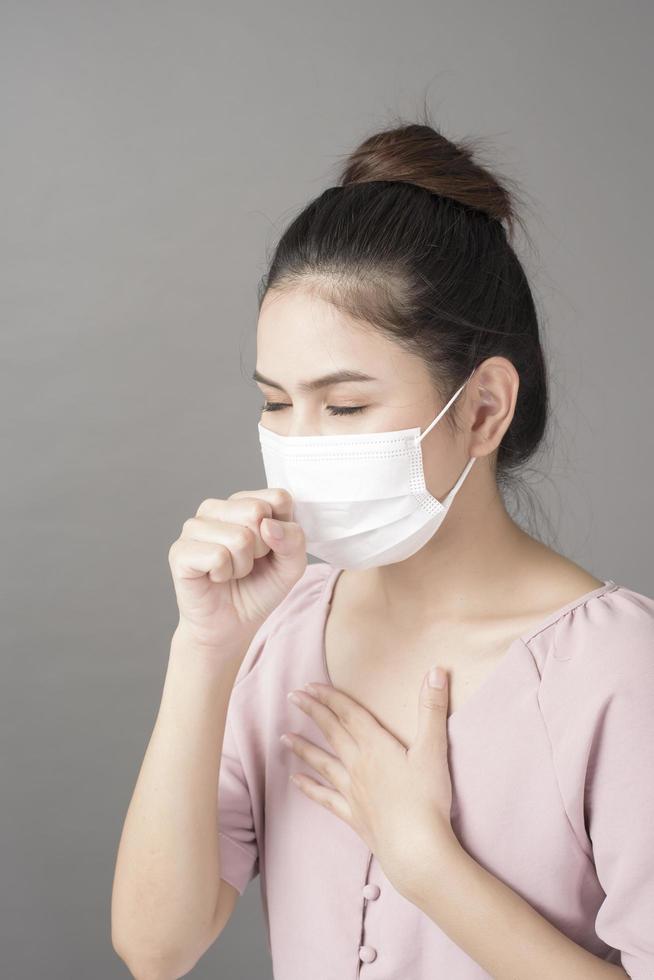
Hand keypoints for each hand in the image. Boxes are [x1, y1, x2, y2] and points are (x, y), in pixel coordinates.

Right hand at [167, 488, 305, 650]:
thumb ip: (293, 539)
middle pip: (257, 511)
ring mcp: (194, 527)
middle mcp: (215, 508)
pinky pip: (218, 556)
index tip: (271, 549)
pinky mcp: (180, 551)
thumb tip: (268, 524)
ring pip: (239, 537)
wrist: (231, 625)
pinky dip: (224, 574)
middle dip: (262, 548)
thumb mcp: (291, 565)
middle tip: (249, 563)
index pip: (278, 498)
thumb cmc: (258, 589)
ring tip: (231, 572)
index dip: (283, 531)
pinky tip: (216, 577)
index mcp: (243, 502)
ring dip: (242, 565)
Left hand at [281, 666, 461, 896]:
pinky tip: (295, 781)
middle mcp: (358, 765)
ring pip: (322, 763)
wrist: (415, 849)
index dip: (330, 697)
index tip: (310, 685)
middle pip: (332, 732)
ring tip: (284, 737)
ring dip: (303, 748)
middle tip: (292, 697)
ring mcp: (352, 791)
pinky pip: (325, 797)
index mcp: (376, 745)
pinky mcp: (352, 815)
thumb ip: (431, 708)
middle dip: (313, 712)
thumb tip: (435, 670)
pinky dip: (309, 788)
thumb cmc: (427, 798)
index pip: (349, 713)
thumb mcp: (434, 749)